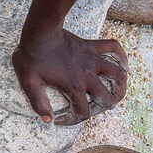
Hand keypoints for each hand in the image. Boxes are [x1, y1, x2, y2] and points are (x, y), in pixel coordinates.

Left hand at [11, 28, 127, 125]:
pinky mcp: (91, 46)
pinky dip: (121, 56)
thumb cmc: (32, 57)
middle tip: (92, 108)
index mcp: (74, 87)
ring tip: (118, 93)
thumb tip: (48, 119)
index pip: (83, 112)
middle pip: (107, 99)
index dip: (74, 120)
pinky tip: (122, 64)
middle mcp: (87, 75)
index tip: (61, 119)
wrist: (39, 32)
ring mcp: (92, 60)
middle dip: (103, 108)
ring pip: (118, 74)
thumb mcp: (29, 84)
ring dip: (121, 86)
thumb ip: (39, 103)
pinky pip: (113, 47)